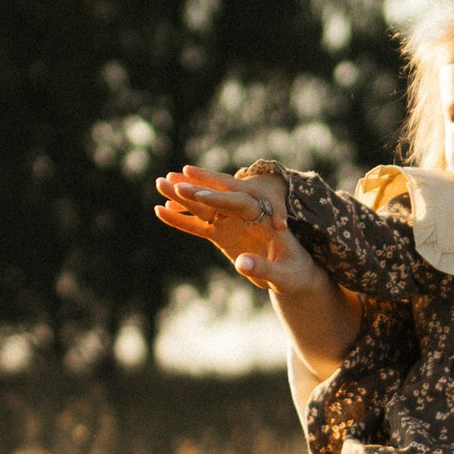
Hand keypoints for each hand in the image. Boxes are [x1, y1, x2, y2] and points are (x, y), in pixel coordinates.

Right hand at [154, 166, 308, 291]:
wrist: (294, 274)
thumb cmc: (294, 273)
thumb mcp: (283, 274)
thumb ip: (264, 268)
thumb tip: (240, 264)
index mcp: (264, 218)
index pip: (240, 203)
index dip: (220, 199)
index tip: (200, 195)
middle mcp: (245, 214)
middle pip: (218, 197)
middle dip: (195, 188)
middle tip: (171, 180)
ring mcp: (231, 222)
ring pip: (204, 206)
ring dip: (183, 194)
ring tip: (159, 183)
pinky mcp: (222, 232)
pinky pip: (198, 223)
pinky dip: (181, 217)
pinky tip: (160, 210)